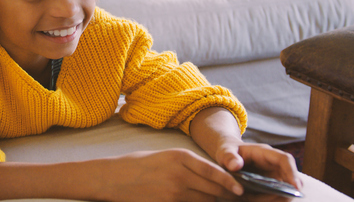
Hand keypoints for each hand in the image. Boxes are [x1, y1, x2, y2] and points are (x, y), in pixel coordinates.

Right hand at [99, 149, 244, 201]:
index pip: (214, 172)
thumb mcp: (167, 156)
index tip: (240, 189)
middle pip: (213, 190)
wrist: (113, 178)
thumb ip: (190, 165)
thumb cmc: (139, 165)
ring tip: (213, 199)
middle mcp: (179, 175)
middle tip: (232, 196)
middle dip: (224, 194)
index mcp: (180, 157)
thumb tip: (215, 177)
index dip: (230, 182)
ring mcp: (173, 193)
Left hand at [215, 141, 302, 200]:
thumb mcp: (225, 151)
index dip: (292, 173)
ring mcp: (273, 177)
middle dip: (287, 192)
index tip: (296, 187)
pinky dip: (267, 201)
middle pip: (290, 179)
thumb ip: (228, 156)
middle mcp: (274, 165)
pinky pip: (273, 197)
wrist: (227, 156)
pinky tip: (252, 200)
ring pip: (283, 191)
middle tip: (277, 201)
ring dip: (275, 199)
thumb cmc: (228, 151)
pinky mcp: (268, 187)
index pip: (285, 160)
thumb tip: (235, 166)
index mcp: (266, 153)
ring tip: (254, 199)